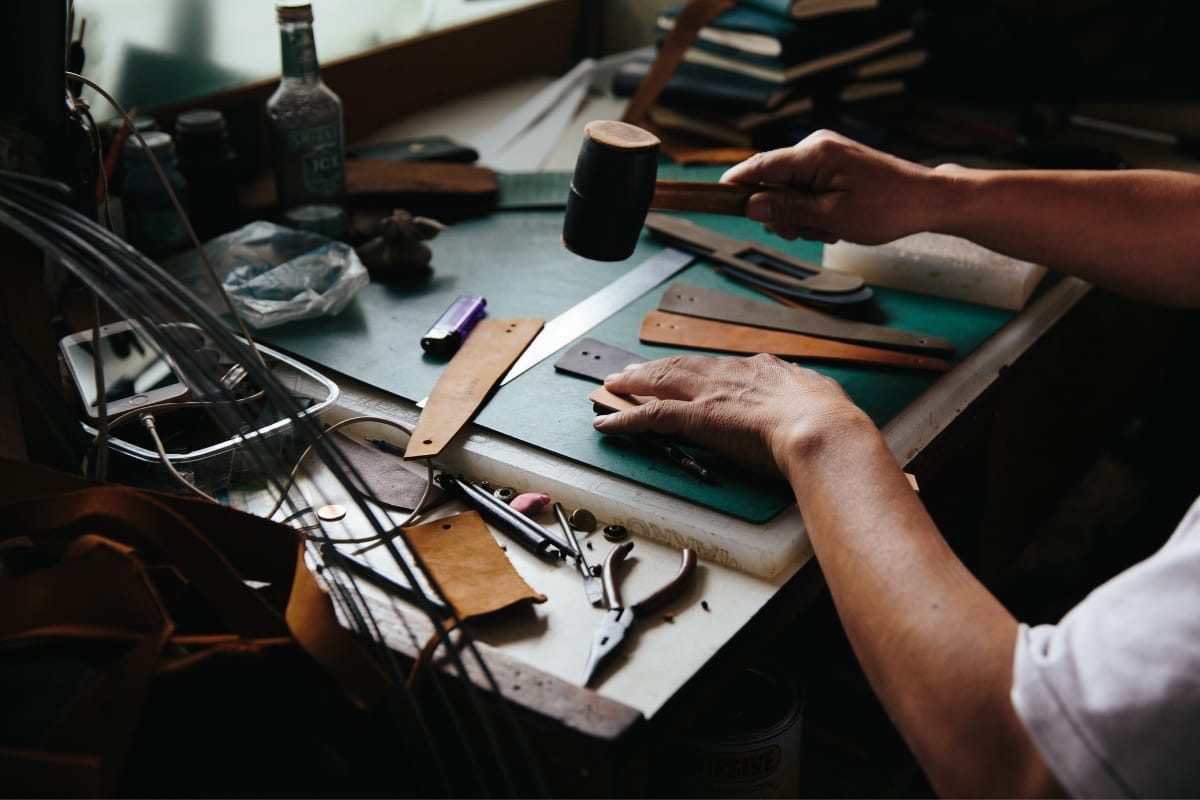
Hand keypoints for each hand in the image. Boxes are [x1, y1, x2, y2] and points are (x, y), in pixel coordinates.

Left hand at [592, 353, 873, 477]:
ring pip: (661, 382)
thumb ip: (810, 395)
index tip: (688, 370)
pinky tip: (607, 423)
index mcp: (762, 370)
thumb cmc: (830, 420)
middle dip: (656, 367)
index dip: (699, 369)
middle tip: (634, 369)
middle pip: (683, 366)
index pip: (721, 367)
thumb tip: (817, 399)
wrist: (820, 429)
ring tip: (614, 385)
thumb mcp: (822, 397)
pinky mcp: (695, 418)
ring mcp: (710, 394)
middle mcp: (731, 374)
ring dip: (634, 383)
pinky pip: (650, 416)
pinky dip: (625, 419)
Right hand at [721, 129, 946, 244]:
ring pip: (788, 188)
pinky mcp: (833, 162)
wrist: (926, 199)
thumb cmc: (886, 207)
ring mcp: (825, 153)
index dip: (735, 183)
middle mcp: (816, 146)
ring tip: (829, 228)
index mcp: (814, 154)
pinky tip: (834, 221)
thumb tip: (750, 204)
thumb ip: (787, 209)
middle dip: (780, 211)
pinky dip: (812, 208)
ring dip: (800, 214)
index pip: (760, 166)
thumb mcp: (832, 217)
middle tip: (806, 233)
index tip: (715, 197)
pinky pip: (806, 186)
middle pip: (771, 180)